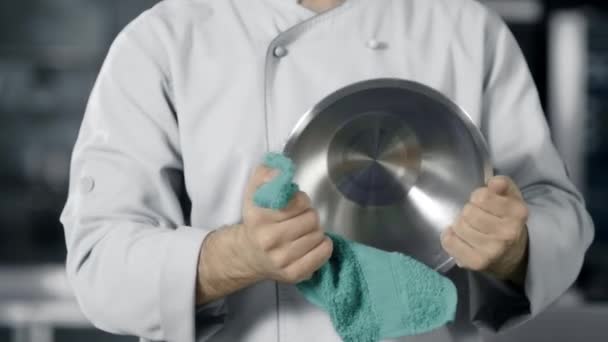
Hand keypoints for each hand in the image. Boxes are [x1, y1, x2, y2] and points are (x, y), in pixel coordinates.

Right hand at [196, 165, 332, 304]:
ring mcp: (281, 260)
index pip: (299, 202)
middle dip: (309, 216)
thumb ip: (266, 174)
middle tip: (301, 219)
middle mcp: (269, 240)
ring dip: (315, 231)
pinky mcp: (293, 274)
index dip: (301, 200)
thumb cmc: (256, 221)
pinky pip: (323, 253)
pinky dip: (323, 246)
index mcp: (259, 218)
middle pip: (312, 219)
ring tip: (303, 233)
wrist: (247, 255)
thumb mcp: (254, 193)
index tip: (295, 204)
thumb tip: (280, 168)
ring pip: (319, 235)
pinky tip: (312, 244)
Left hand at [441, 176, 528, 284]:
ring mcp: (492, 250)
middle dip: (468, 211)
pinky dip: (448, 237)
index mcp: (517, 213)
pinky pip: (449, 242)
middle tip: (474, 217)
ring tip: (468, 228)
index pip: (482, 196)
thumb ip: (503, 184)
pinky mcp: (476, 263)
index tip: (482, 203)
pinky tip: (457, 236)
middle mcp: (507, 233)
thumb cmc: (506, 220)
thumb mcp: (510, 198)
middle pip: (468, 211)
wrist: (512, 256)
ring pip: (458, 226)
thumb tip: (493, 183)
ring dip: (459, 224)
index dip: (477, 197)